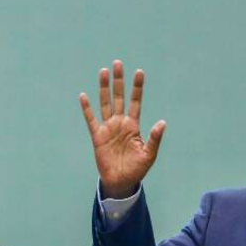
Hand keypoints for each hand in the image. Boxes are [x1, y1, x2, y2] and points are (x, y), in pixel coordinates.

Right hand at [79, 60, 165, 198]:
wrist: (121, 182)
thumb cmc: (137, 169)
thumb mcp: (149, 154)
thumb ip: (154, 138)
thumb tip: (162, 122)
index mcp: (133, 125)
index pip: (136, 102)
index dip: (137, 87)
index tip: (139, 72)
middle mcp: (120, 123)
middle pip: (119, 97)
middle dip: (119, 81)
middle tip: (118, 63)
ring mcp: (108, 128)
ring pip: (105, 103)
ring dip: (104, 88)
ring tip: (103, 72)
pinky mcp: (97, 137)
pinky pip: (91, 120)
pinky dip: (87, 108)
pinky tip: (83, 96)